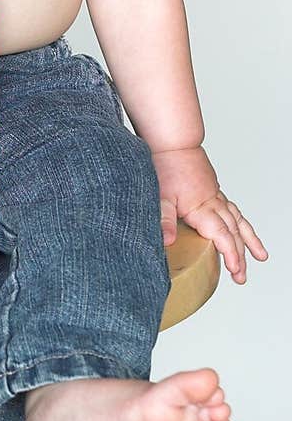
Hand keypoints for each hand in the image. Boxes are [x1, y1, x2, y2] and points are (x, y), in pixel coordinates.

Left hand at [151, 146, 268, 283]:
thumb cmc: (166, 167)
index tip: (236, 270)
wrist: (174, 143)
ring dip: (249, 240)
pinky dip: (241, 222)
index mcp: (202, 208)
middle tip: (241, 277)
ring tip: (260, 256)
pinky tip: (242, 229)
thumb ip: (164, 220)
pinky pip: (233, 210)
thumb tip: (168, 241)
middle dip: (239, 256)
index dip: (231, 254)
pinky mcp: (214, 191)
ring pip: (238, 222)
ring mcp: (216, 197)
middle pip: (233, 233)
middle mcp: (214, 203)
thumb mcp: (160, 196)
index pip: (221, 236)